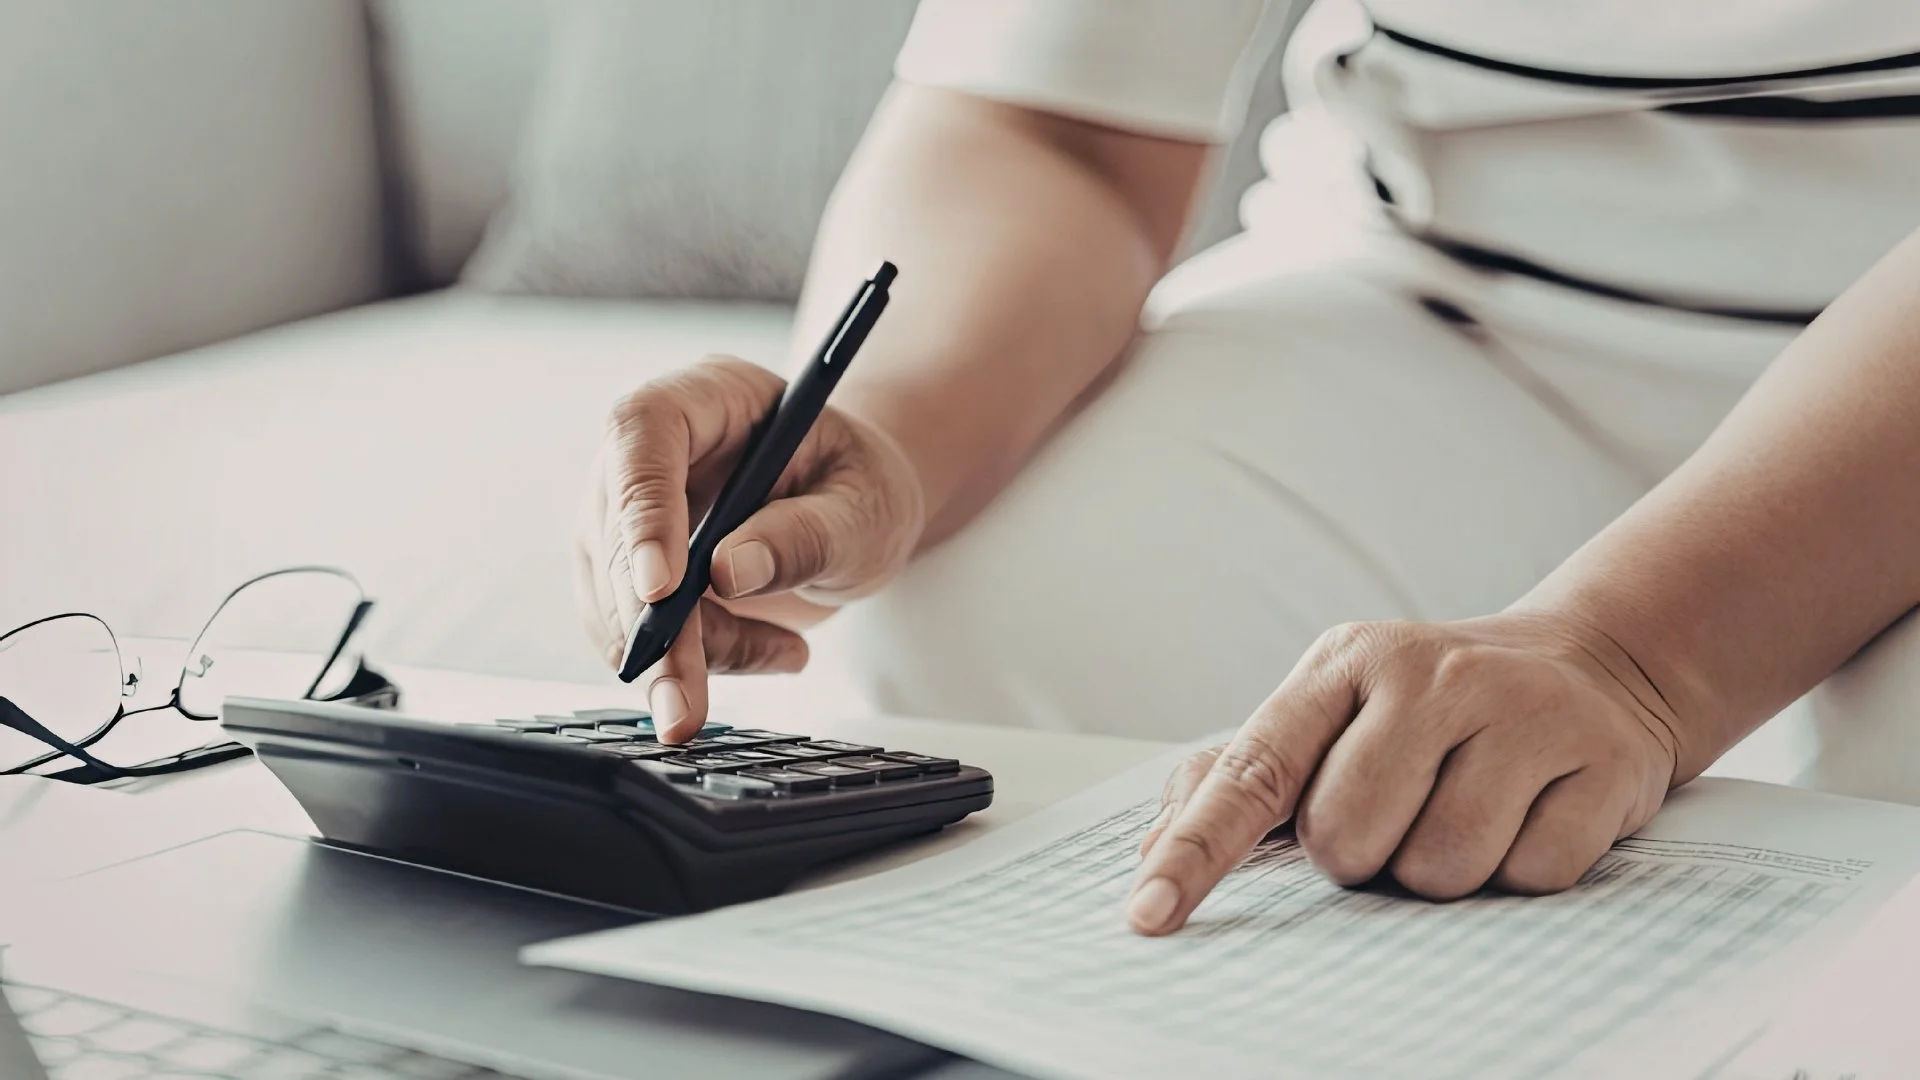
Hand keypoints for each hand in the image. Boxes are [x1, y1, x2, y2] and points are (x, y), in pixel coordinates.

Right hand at [574, 355, 924, 741]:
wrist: (858, 512)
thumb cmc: (862, 488)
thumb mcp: (864, 509)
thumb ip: (806, 535)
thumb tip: (729, 572)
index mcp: (711, 396)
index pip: (644, 430)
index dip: (641, 508)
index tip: (661, 589)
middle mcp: (655, 447)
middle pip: (613, 525)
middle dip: (649, 622)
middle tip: (684, 695)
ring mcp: (632, 508)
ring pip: (614, 593)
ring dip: (679, 654)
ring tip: (783, 654)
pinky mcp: (630, 568)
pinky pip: (639, 630)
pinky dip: (698, 661)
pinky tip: (773, 648)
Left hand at [1129, 613, 1684, 933]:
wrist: (1591, 664)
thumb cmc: (1431, 709)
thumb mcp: (1331, 712)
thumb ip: (1238, 777)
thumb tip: (1154, 852)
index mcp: (1343, 665)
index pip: (1253, 769)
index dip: (1197, 848)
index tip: (1150, 912)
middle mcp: (1429, 676)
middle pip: (1346, 839)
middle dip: (1360, 855)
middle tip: (1398, 812)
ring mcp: (1521, 712)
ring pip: (1438, 869)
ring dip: (1439, 870)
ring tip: (1465, 809)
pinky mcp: (1599, 760)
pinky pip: (1529, 877)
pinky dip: (1519, 869)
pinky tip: (1529, 813)